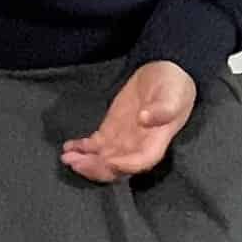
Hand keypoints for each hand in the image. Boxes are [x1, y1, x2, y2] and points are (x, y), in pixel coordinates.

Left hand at [61, 61, 197, 183]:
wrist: (166, 73)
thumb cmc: (174, 86)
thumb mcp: (173, 94)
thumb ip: (163, 108)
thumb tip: (146, 118)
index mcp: (156, 141)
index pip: (141, 161)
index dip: (125, 165)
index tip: (108, 160)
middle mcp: (139, 146)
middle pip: (117, 166)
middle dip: (96, 168)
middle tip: (76, 163)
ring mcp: (123, 139)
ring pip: (103, 158)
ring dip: (85, 161)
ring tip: (67, 157)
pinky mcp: (112, 129)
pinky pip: (96, 145)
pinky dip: (82, 148)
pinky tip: (69, 147)